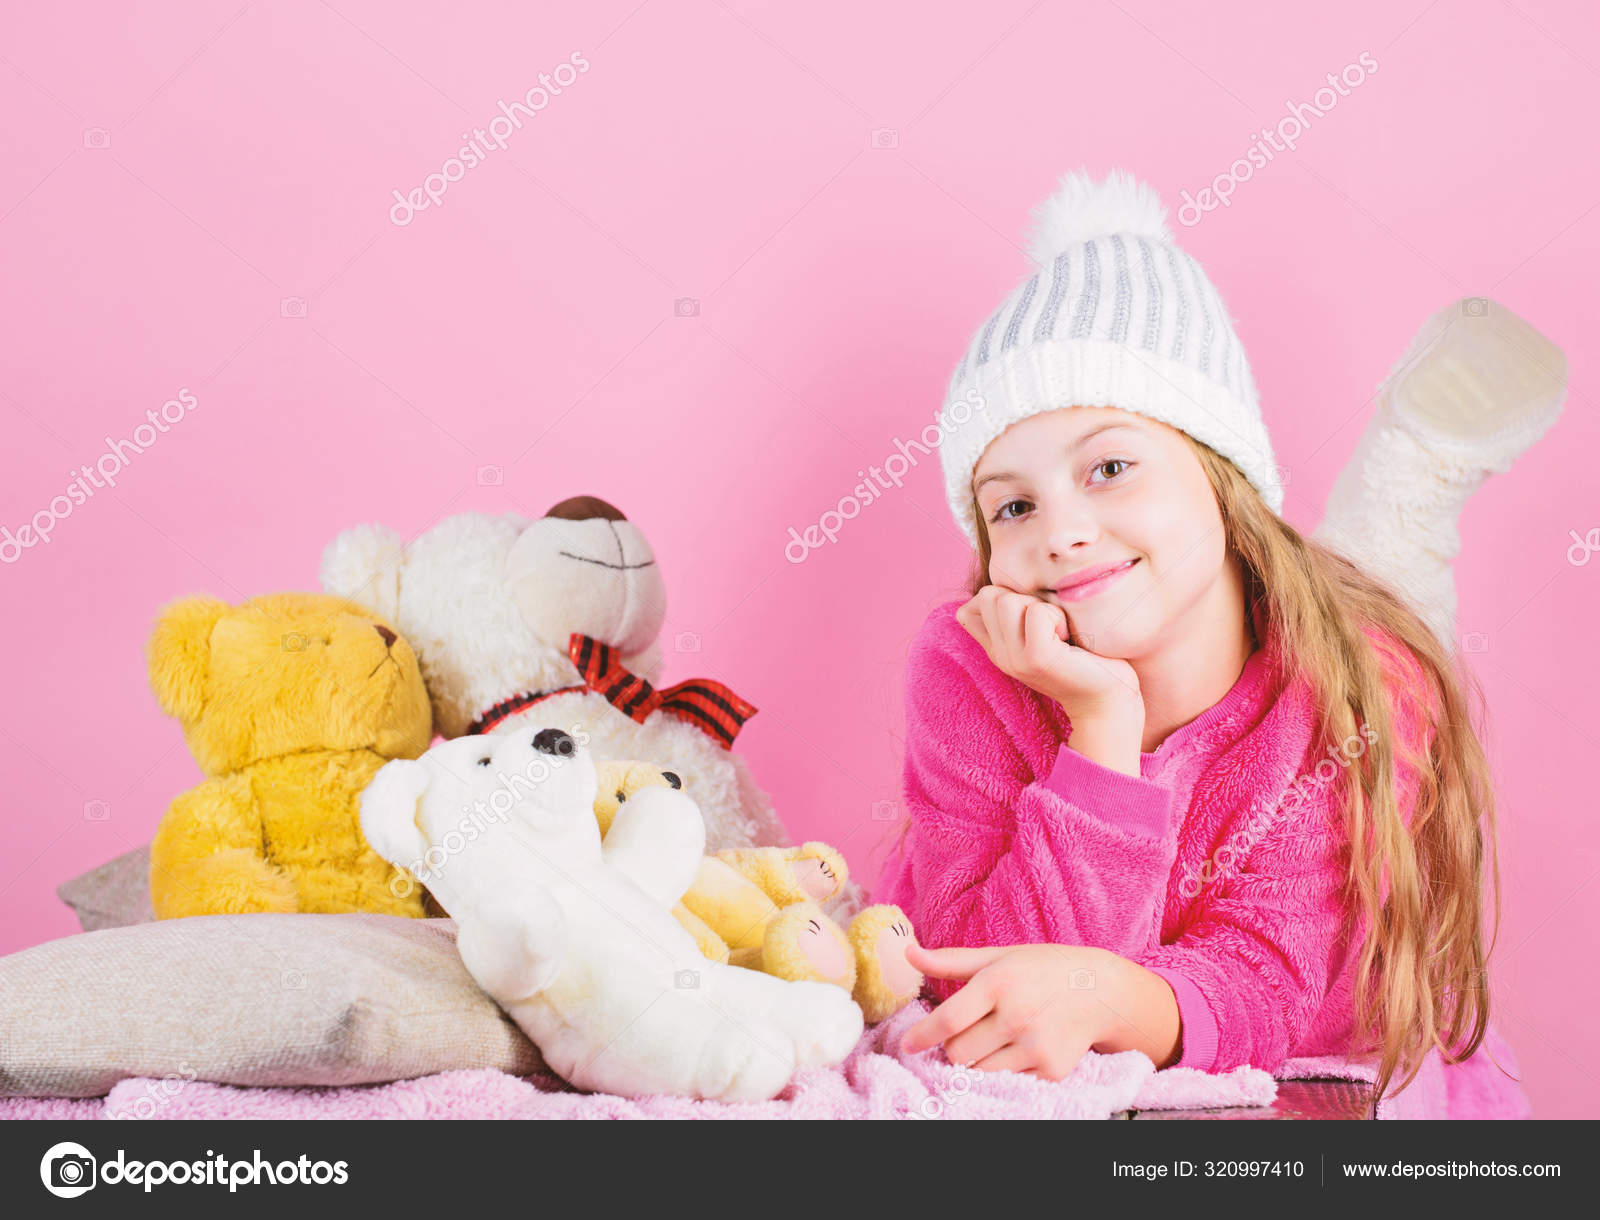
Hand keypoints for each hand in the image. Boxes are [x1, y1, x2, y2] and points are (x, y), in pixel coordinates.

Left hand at [898, 942, 1118, 1080]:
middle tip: (967, 1032)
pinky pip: (1008, 1080)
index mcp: (998, 983)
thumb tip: (908, 953)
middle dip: (953, 1046)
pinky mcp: (1051, 1070)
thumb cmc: (1041, 969)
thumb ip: (951, 960)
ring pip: (979, 1071)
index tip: (908, 1045)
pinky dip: (1004, 1069)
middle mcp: (1016, 1016)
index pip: (948, 1020)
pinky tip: (1019, 1048)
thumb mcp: (998, 956)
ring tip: (993, 1040)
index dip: (922, 1036)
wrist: (1099, 990)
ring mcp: (1035, 1046)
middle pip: (958, 1052)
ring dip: (976, 1061)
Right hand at [957, 585, 1140, 719]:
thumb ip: (1019, 616)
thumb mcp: (1041, 634)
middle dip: (1023, 598)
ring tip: (1058, 631)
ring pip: (1008, 601)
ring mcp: (1015, 659)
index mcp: (997, 650)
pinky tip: (1067, 637)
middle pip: (989, 596)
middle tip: (1049, 624)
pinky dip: (1056, 617)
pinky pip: (1036, 612)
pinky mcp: (1037, 658)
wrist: (1106, 699)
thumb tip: (1005, 584)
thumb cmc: (1082, 658)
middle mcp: (1000, 656)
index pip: (966, 611)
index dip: (997, 598)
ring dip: (1040, 607)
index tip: (1031, 617)